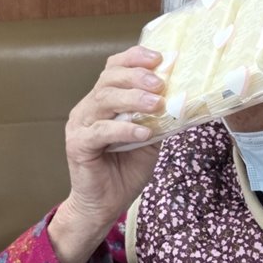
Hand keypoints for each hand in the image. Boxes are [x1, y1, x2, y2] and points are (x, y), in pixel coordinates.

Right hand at [54, 45, 167, 262]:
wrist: (104, 203)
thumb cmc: (125, 169)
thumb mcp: (150, 137)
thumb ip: (158, 117)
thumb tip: (185, 98)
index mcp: (103, 101)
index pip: (113, 69)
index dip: (134, 59)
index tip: (160, 59)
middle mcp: (88, 108)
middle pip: (108, 80)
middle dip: (136, 77)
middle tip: (160, 84)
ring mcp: (80, 126)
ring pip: (103, 100)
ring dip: (132, 99)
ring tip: (156, 104)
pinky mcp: (78, 145)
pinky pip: (100, 131)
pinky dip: (123, 129)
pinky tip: (143, 132)